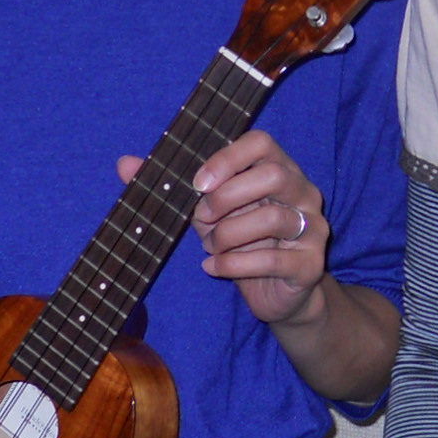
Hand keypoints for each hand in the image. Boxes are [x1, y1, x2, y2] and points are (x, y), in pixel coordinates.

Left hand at [120, 128, 329, 328]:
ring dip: (228, 235)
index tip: (197, 182)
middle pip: (272, 175)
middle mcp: (303, 192)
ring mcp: (312, 227)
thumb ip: (172, 187)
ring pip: (273, 219)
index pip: (260, 143)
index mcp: (279, 168)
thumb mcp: (205, 213)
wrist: (278, 295)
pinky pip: (273, 259)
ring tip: (211, 247)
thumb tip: (124, 163)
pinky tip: (214, 267)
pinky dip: (234, 265)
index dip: (227, 158)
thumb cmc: (241, 243)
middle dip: (226, 198)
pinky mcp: (311, 263)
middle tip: (202, 218)